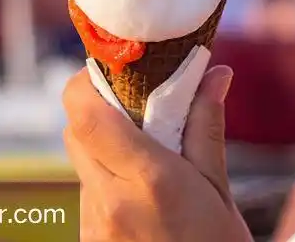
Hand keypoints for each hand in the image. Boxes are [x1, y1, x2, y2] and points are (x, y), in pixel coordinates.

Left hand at [63, 63, 251, 241]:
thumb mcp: (219, 190)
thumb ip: (205, 127)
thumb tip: (214, 73)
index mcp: (149, 181)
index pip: (86, 115)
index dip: (85, 83)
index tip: (110, 70)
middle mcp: (111, 203)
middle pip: (75, 131)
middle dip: (98, 109)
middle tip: (135, 106)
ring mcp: (94, 226)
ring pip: (80, 162)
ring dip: (104, 147)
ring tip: (146, 156)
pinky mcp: (88, 241)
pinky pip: (88, 193)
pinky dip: (106, 179)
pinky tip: (140, 193)